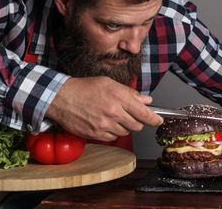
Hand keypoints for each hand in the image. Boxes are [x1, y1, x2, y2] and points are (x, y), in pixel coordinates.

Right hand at [45, 76, 162, 140]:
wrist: (62, 98)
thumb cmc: (85, 88)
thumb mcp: (110, 84)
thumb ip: (130, 93)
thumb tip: (146, 100)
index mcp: (119, 98)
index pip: (144, 113)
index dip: (154, 119)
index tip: (158, 121)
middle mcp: (114, 113)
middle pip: (137, 125)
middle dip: (137, 121)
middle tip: (129, 114)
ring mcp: (105, 125)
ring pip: (125, 132)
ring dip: (123, 126)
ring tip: (112, 116)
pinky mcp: (96, 135)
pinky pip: (113, 138)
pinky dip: (112, 132)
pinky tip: (104, 122)